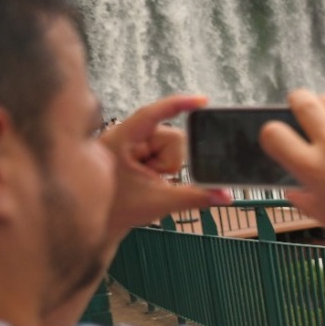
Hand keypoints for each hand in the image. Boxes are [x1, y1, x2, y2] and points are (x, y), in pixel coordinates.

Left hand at [101, 94, 230, 231]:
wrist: (99, 224)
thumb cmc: (119, 210)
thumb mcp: (160, 202)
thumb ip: (195, 197)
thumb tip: (225, 196)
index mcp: (122, 140)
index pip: (153, 114)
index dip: (179, 104)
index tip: (203, 101)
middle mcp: (127, 135)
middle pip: (172, 137)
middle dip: (170, 162)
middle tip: (153, 179)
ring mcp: (133, 142)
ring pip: (173, 146)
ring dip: (167, 166)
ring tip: (148, 181)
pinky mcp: (139, 150)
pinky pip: (166, 152)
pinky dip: (165, 166)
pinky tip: (151, 177)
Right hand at [260, 90, 324, 251]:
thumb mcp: (322, 214)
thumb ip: (302, 198)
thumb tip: (292, 190)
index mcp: (311, 167)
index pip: (274, 132)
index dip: (271, 132)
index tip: (278, 137)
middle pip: (304, 102)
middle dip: (296, 101)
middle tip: (299, 107)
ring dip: (324, 104)